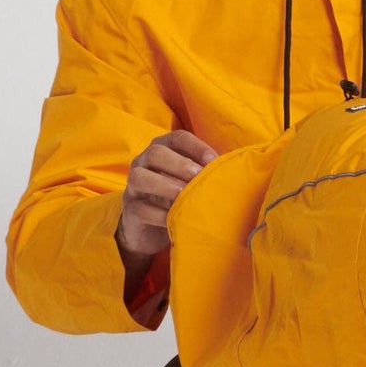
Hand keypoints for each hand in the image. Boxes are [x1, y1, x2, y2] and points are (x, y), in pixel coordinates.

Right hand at [117, 130, 216, 256]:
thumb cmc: (178, 197)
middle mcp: (144, 163)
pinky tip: (174, 218)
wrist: (151, 229)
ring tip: (183, 194)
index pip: (177, 138)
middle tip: (197, 176)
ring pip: (140, 177)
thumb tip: (235, 169)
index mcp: (163, 149)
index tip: (213, 160)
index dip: (196, 147)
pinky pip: (140, 207)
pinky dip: (159, 213)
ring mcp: (133, 186)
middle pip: (156, 153)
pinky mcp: (130, 208)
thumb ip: (206, 171)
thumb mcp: (191, 181)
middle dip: (179, 163)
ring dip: (164, 185)